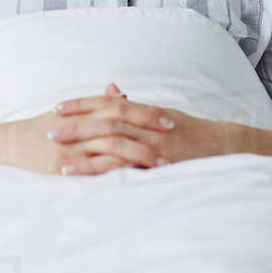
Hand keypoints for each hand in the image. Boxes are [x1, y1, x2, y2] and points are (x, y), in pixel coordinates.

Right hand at [0, 83, 175, 176]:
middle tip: (173, 133)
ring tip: (162, 161)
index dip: (144, 112)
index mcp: (81, 112)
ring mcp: (71, 146)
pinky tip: (136, 175)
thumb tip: (120, 94)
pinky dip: (116, 170)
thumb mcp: (67, 113)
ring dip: (139, 153)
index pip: (118, 107)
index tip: (167, 117)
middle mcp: (78, 126)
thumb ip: (95, 105)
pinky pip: (94, 168)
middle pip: (119, 123)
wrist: (8, 143)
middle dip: (147, 128)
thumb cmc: (39, 128)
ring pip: (111, 146)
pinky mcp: (63, 165)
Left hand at [48, 83, 233, 173]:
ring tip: (60, 161)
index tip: (57, 107)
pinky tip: (92, 182)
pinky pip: (132, 170)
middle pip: (105, 121)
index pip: (107, 103)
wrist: (224, 147)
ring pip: (115, 145)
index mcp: (143, 111)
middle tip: (48, 131)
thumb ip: (131, 105)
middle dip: (75, 126)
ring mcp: (154, 146)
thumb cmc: (189, 130)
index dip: (81, 104)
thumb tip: (109, 90)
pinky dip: (110, 174)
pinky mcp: (160, 166)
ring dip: (86, 153)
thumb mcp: (159, 113)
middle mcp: (147, 125)